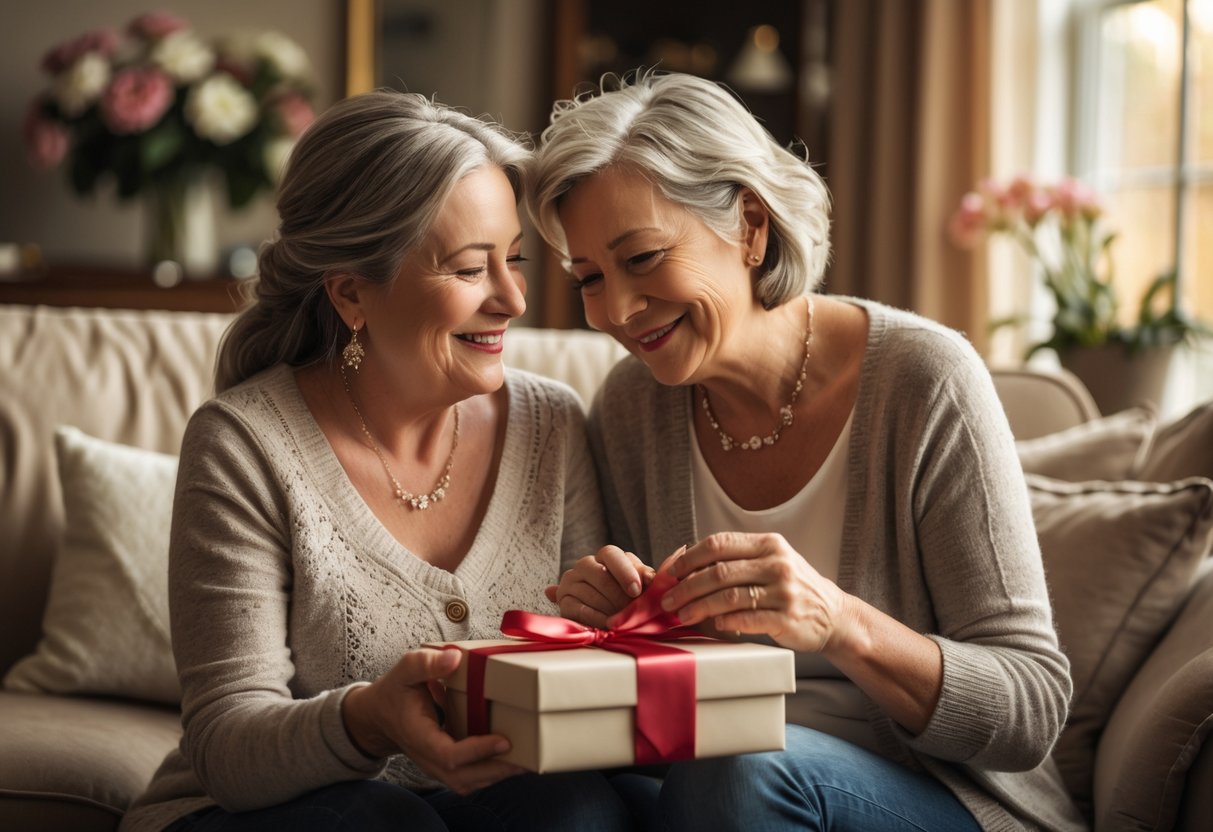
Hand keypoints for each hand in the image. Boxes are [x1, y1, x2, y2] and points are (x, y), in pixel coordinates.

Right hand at [342, 647, 524, 794]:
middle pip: (463, 777)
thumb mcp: (405, 670)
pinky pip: (469, 778)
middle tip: (528, 756)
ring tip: (527, 760)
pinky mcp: (445, 766)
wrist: (378, 716)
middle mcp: (427, 757)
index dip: (477, 751)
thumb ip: (427, 663)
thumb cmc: (395, 690)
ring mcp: (435, 765)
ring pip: (468, 782)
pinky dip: (491, 773)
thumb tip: (455, 658)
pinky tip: (512, 760)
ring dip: (497, 775)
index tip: (504, 740)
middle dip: (497, 770)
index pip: (449, 755)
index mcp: (419, 735)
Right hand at [545, 545, 655, 628]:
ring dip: (609, 609)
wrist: (606, 616)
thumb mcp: (640, 585)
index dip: (625, 572)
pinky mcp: (564, 601)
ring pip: (590, 593)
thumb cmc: (628, 597)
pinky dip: (596, 618)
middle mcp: (585, 564)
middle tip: (630, 611)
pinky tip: (607, 624)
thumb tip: (653, 579)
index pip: (611, 554)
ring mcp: (571, 582)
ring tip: (622, 620)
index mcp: (605, 556)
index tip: (636, 591)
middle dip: (619, 596)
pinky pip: (579, 609)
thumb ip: (646, 579)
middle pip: (600, 575)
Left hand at [660, 532, 850, 652]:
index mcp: (769, 544)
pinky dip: (724, 621)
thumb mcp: (772, 562)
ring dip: (698, 607)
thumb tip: (687, 567)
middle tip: (667, 599)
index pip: (719, 544)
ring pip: (729, 596)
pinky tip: (712, 624)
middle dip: (686, 586)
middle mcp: (777, 564)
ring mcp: (783, 592)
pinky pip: (746, 618)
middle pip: (719, 572)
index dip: (689, 557)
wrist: (833, 615)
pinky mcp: (787, 618)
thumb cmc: (793, 587)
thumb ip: (738, 560)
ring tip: (681, 615)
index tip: (671, 572)